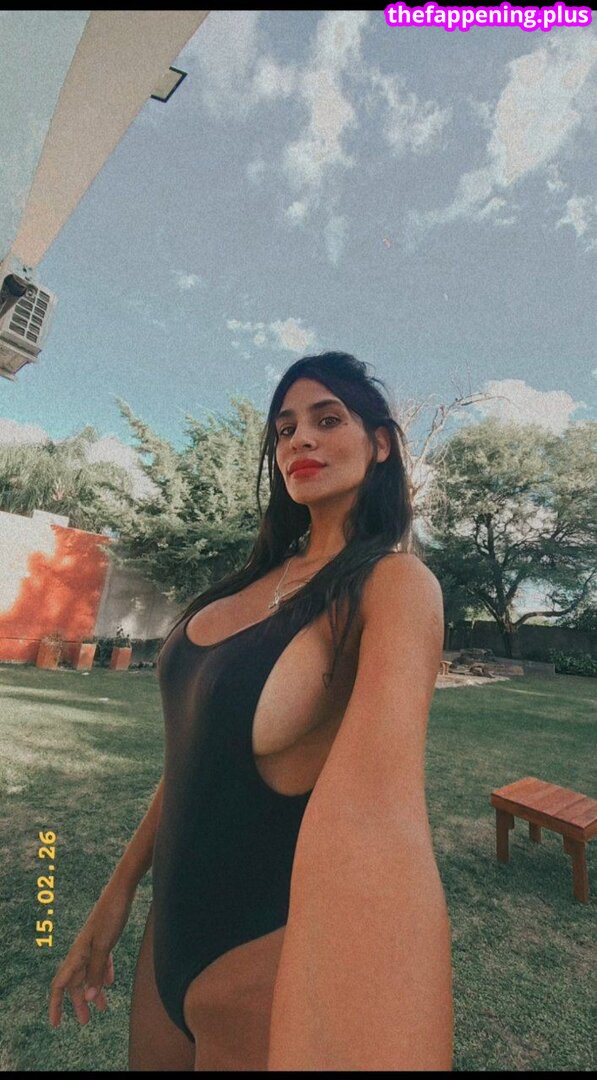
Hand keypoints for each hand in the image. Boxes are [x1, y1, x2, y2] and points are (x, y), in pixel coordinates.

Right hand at [48, 883, 133, 1027]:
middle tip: (85, 1022)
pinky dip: (104, 974)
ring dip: (93, 991)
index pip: (60, 984)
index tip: (56, 1024)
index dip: (56, 1005)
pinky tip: (110, 983)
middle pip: (75, 983)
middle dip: (79, 1003)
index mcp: (77, 954)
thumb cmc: (111, 914)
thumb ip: (97, 970)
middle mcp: (82, 951)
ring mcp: (93, 944)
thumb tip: (90, 997)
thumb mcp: (105, 945)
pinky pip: (101, 962)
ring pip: (89, 973)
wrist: (121, 890)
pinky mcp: (105, 938)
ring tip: (103, 1009)